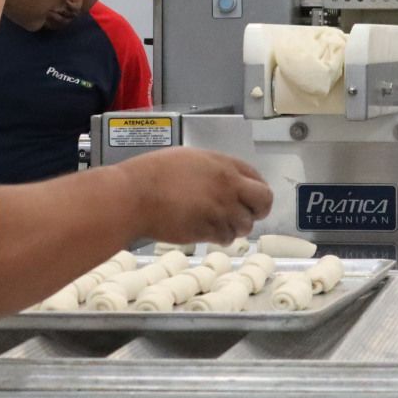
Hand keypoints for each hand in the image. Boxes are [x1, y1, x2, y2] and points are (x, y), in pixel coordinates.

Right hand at [116, 148, 272, 245]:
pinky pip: (226, 238)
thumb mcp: (189, 159)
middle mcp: (228, 186)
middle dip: (258, 210)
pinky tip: (206, 231)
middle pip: (263, 201)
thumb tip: (224, 181)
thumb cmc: (152, 174)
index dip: (256, 190)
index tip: (251, 197)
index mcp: (223, 165)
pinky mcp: (209, 230)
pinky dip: (219, 237)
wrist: (134, 195)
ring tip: (217, 223)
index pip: (257, 178)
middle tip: (246, 214)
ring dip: (234, 227)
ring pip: (245, 225)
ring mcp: (220, 209)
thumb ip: (213, 169)